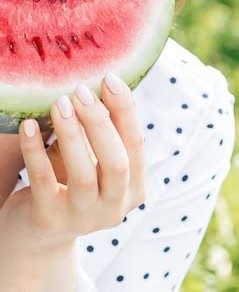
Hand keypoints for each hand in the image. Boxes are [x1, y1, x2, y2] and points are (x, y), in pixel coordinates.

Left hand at [0, 74, 145, 255]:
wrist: (38, 233)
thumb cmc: (70, 180)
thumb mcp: (94, 158)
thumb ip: (105, 130)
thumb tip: (105, 82)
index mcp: (133, 189)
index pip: (136, 145)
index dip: (125, 110)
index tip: (110, 78)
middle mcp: (114, 209)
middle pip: (116, 163)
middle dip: (100, 123)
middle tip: (81, 91)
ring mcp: (83, 219)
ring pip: (83, 174)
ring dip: (72, 134)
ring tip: (59, 102)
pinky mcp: (49, 220)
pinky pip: (43, 180)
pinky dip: (35, 149)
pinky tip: (29, 125)